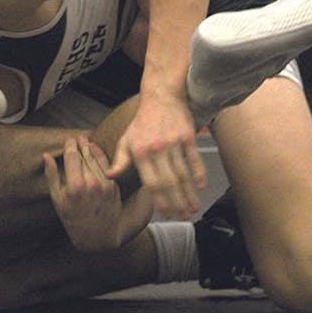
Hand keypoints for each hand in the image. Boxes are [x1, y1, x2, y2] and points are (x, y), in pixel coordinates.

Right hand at [44, 136, 124, 250]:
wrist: (97, 236)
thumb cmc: (72, 218)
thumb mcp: (57, 199)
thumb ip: (51, 175)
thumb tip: (45, 156)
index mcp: (75, 187)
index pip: (72, 157)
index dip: (70, 146)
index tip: (68, 140)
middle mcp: (91, 184)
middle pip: (84, 156)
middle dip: (80, 145)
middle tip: (76, 138)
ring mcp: (104, 184)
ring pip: (96, 160)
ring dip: (90, 148)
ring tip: (85, 141)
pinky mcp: (113, 186)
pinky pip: (106, 166)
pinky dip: (100, 156)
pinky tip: (95, 150)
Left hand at [106, 94, 205, 218]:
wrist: (161, 95)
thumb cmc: (142, 121)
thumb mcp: (126, 139)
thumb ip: (119, 160)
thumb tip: (109, 177)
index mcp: (140, 152)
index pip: (150, 182)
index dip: (159, 200)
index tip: (165, 214)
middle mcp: (157, 149)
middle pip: (168, 182)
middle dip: (176, 202)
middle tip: (182, 217)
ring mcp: (173, 142)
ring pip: (183, 173)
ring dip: (189, 193)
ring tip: (193, 208)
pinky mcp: (187, 135)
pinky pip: (194, 158)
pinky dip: (199, 173)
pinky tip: (201, 186)